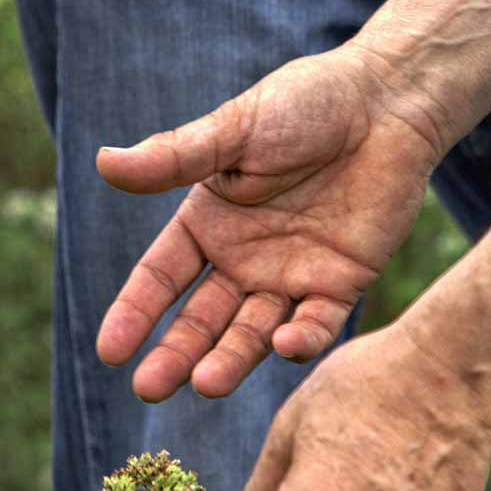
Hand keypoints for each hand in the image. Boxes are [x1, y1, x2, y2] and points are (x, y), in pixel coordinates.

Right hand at [94, 45, 444, 400]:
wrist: (386, 101)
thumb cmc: (303, 104)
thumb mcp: (232, 131)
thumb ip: (174, 158)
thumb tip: (104, 163)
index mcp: (208, 223)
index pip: (160, 278)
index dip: (135, 314)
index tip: (110, 352)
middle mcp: (243, 259)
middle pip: (201, 320)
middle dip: (175, 355)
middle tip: (149, 389)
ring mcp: (291, 276)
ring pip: (253, 332)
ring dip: (229, 360)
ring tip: (206, 385)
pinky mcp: (341, 284)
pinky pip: (317, 323)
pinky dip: (301, 339)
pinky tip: (283, 345)